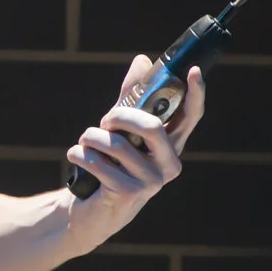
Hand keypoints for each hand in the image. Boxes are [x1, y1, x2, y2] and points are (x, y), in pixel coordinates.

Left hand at [64, 54, 207, 243]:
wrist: (92, 209)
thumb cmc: (110, 163)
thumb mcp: (121, 127)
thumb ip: (131, 96)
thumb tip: (143, 61)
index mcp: (172, 144)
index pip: (191, 116)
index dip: (195, 93)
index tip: (192, 71)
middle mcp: (169, 163)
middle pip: (152, 126)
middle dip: (120, 116)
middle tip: (105, 120)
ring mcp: (152, 181)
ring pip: (117, 144)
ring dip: (91, 137)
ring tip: (85, 143)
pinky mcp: (129, 194)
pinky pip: (98, 163)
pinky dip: (79, 154)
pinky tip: (76, 157)